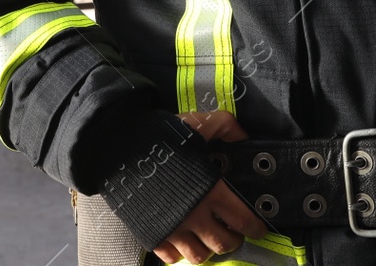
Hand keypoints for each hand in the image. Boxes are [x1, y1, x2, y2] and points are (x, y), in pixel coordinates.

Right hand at [152, 112, 265, 264]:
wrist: (117, 149)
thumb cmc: (159, 137)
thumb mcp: (196, 123)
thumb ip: (223, 125)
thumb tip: (242, 135)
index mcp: (211, 191)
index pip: (242, 220)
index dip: (255, 227)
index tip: (258, 228)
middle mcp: (194, 215)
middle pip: (224, 244)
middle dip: (233, 240)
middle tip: (233, 232)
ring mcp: (172, 229)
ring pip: (199, 256)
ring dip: (207, 250)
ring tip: (208, 239)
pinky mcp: (152, 235)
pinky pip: (171, 258)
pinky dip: (180, 254)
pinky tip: (183, 241)